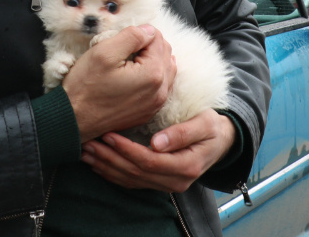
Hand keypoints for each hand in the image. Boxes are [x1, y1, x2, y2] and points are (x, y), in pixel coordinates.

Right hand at [62, 24, 175, 141]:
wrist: (74, 120)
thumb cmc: (85, 88)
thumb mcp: (104, 52)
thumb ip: (132, 36)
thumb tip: (149, 30)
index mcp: (152, 74)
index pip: (157, 38)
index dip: (138, 33)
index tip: (121, 39)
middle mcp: (160, 91)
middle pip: (164, 53)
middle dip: (146, 46)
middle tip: (123, 49)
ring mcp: (155, 104)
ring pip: (165, 69)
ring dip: (151, 59)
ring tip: (129, 60)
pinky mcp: (148, 112)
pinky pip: (159, 86)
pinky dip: (151, 76)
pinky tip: (134, 75)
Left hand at [79, 109, 236, 191]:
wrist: (221, 141)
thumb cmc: (212, 127)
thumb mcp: (205, 123)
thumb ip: (183, 132)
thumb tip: (157, 143)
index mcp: (186, 166)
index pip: (149, 161)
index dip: (127, 150)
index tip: (109, 135)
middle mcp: (175, 181)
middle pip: (136, 173)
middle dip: (110, 158)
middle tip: (89, 142)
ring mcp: (166, 185)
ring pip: (131, 180)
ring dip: (106, 167)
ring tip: (87, 152)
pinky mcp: (159, 183)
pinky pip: (132, 182)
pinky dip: (112, 174)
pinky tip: (97, 164)